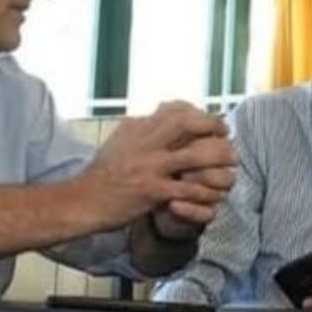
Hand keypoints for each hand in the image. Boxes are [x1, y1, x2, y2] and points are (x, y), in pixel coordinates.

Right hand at [77, 103, 235, 230]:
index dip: (199, 113)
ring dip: (217, 159)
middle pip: (186, 123)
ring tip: (230, 163)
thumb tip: (161, 110)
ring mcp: (149, 167)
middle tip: (226, 134)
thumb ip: (142, 128)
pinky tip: (214, 194)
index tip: (213, 121)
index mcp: (137, 128)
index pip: (174, 110)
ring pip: (195, 156)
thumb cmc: (102, 175)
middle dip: (212, 126)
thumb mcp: (120, 141)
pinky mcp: (151, 191)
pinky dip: (205, 191)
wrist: (82, 202)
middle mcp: (144, 143)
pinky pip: (188, 189)